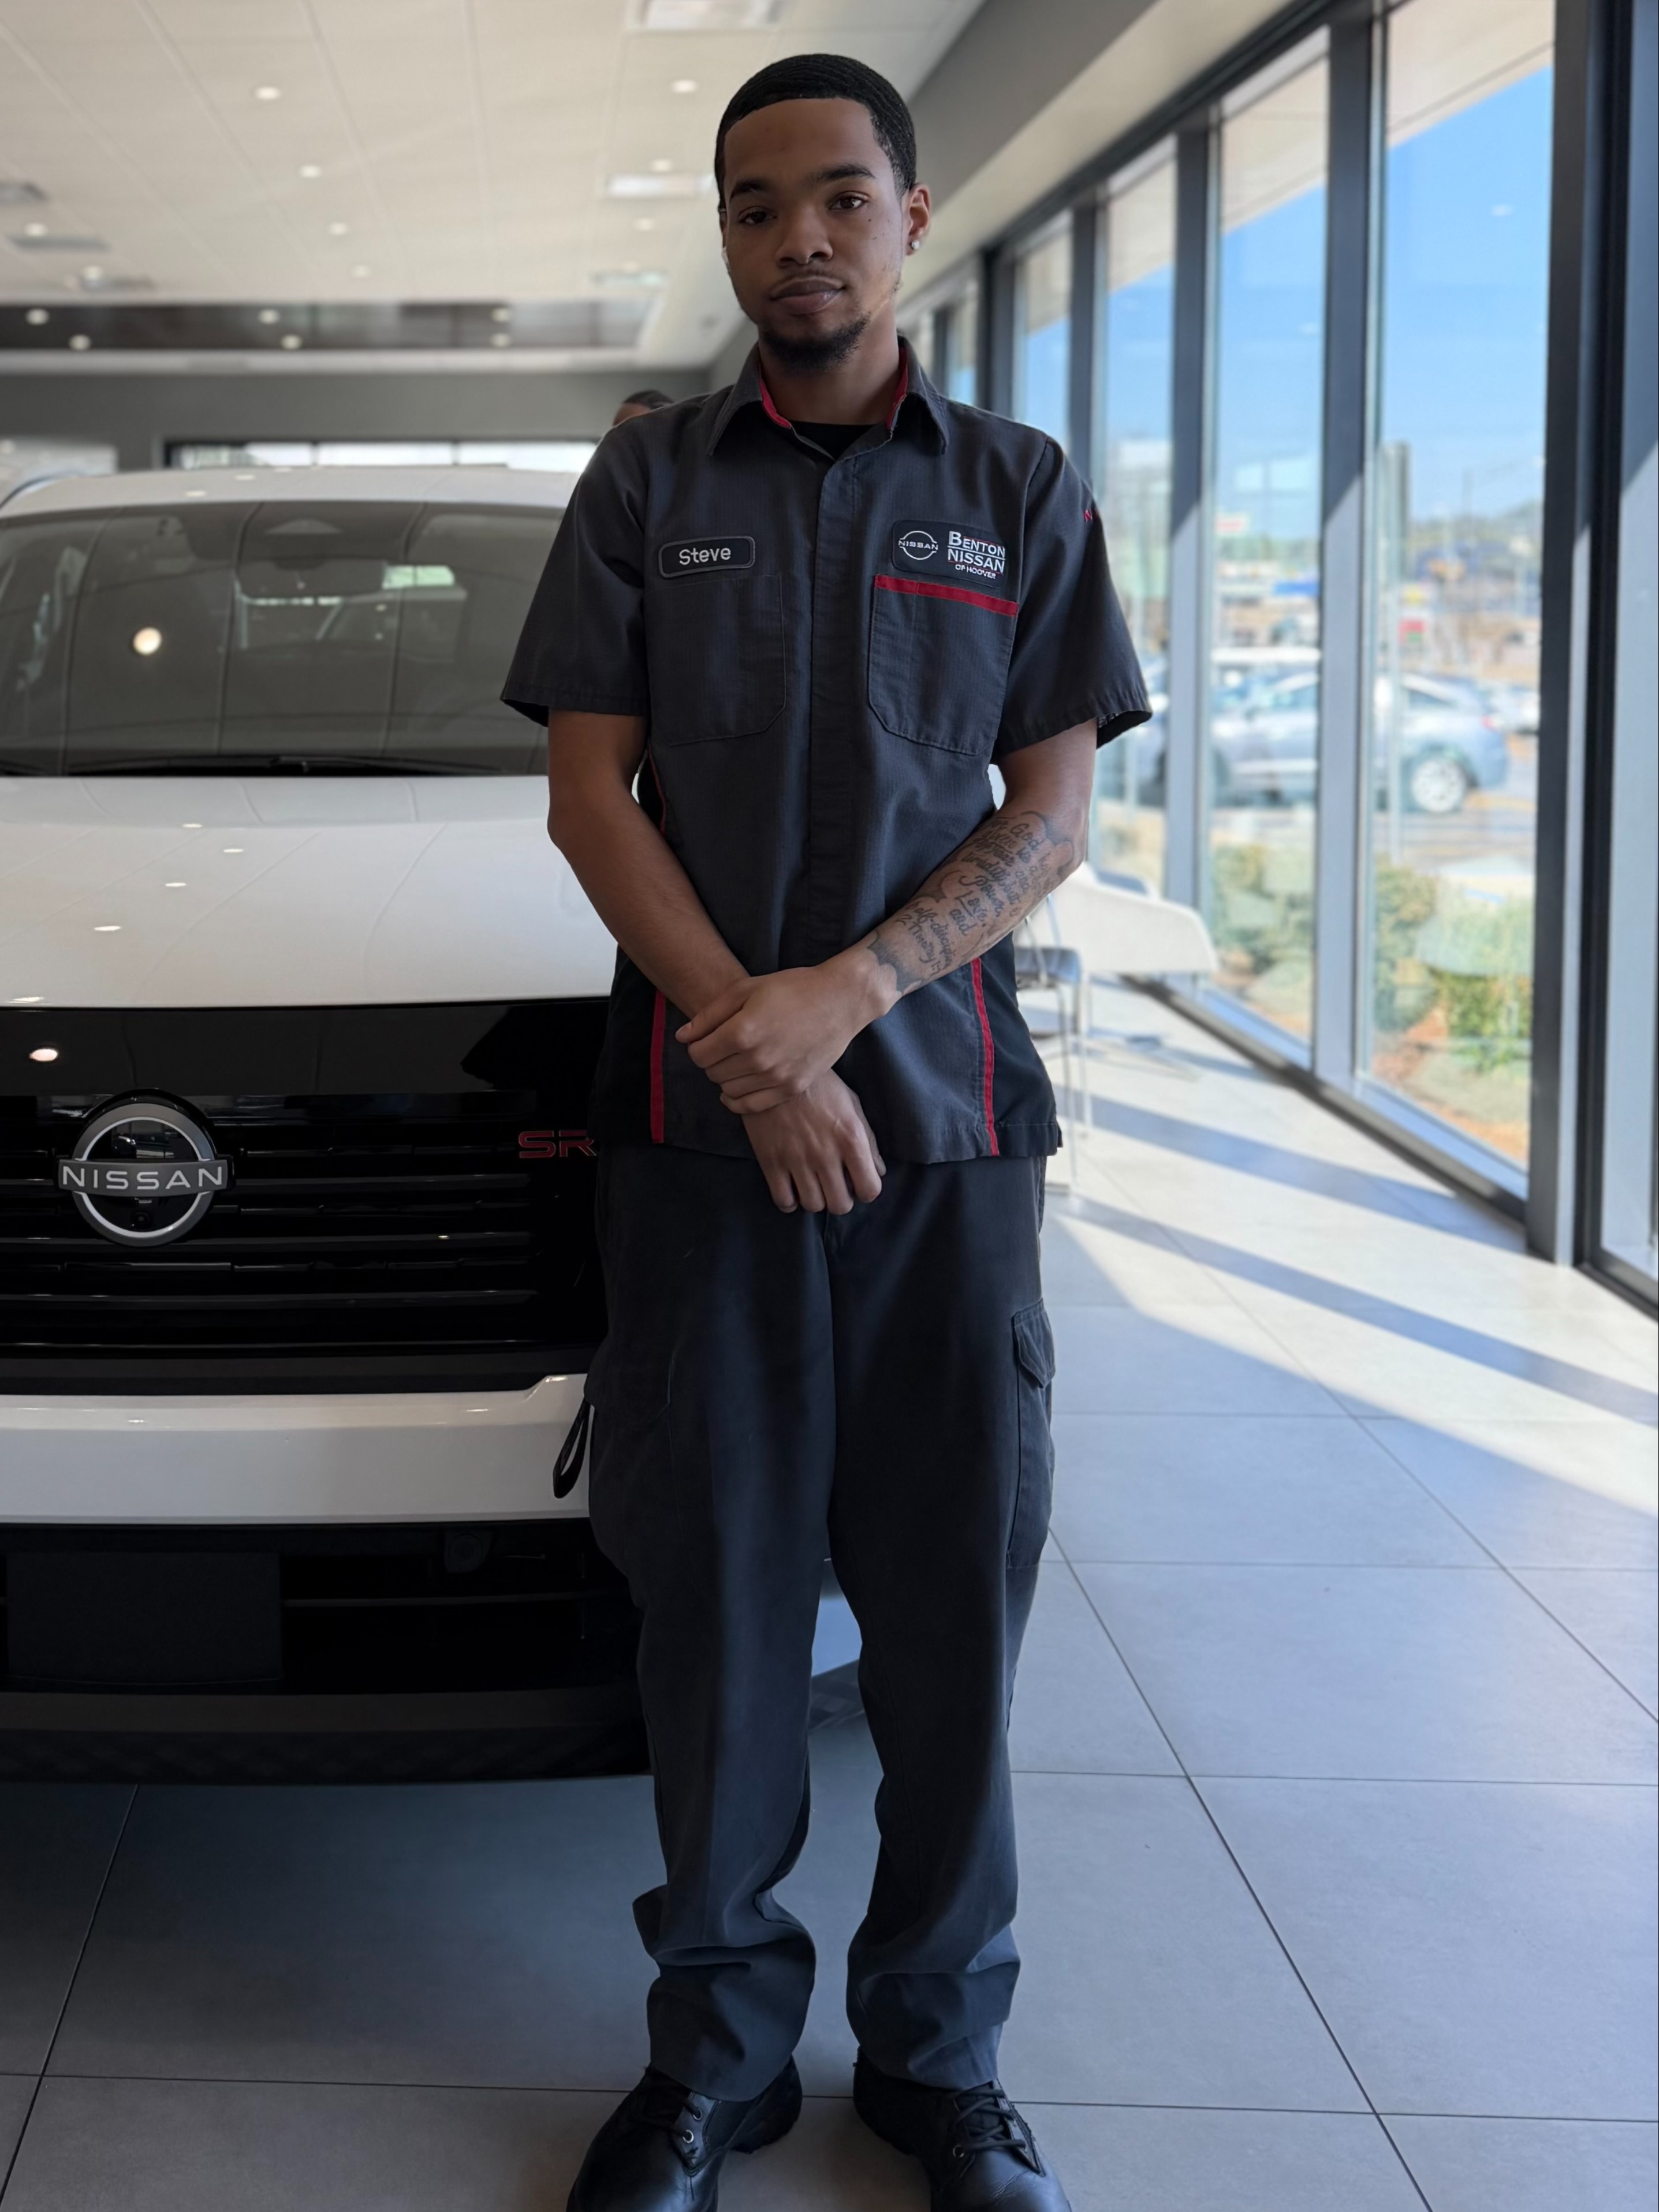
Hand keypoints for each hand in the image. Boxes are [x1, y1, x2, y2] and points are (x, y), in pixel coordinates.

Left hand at [678, 954, 886, 1113]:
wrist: (839, 1001)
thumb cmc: (792, 989)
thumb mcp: (746, 989)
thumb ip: (710, 1015)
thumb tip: (682, 1037)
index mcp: (743, 1032)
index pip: (698, 1054)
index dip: (696, 1045)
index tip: (706, 1038)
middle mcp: (758, 1059)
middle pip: (712, 1072)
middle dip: (711, 1059)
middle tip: (724, 1046)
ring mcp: (776, 1077)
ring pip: (728, 1090)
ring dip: (725, 1077)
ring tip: (737, 1060)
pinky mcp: (791, 1088)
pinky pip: (751, 1106)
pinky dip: (737, 1100)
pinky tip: (739, 1086)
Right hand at [743, 1072, 885, 1214]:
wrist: (775, 1070)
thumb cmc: (819, 1086)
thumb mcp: (851, 1104)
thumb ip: (868, 1139)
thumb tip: (878, 1170)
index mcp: (851, 1138)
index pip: (870, 1189)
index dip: (866, 1190)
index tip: (858, 1183)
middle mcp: (826, 1154)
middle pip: (840, 1205)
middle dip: (840, 1199)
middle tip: (834, 1186)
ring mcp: (797, 1160)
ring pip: (813, 1206)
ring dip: (816, 1199)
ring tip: (813, 1184)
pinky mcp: (770, 1161)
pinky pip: (783, 1200)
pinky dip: (790, 1201)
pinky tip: (792, 1187)